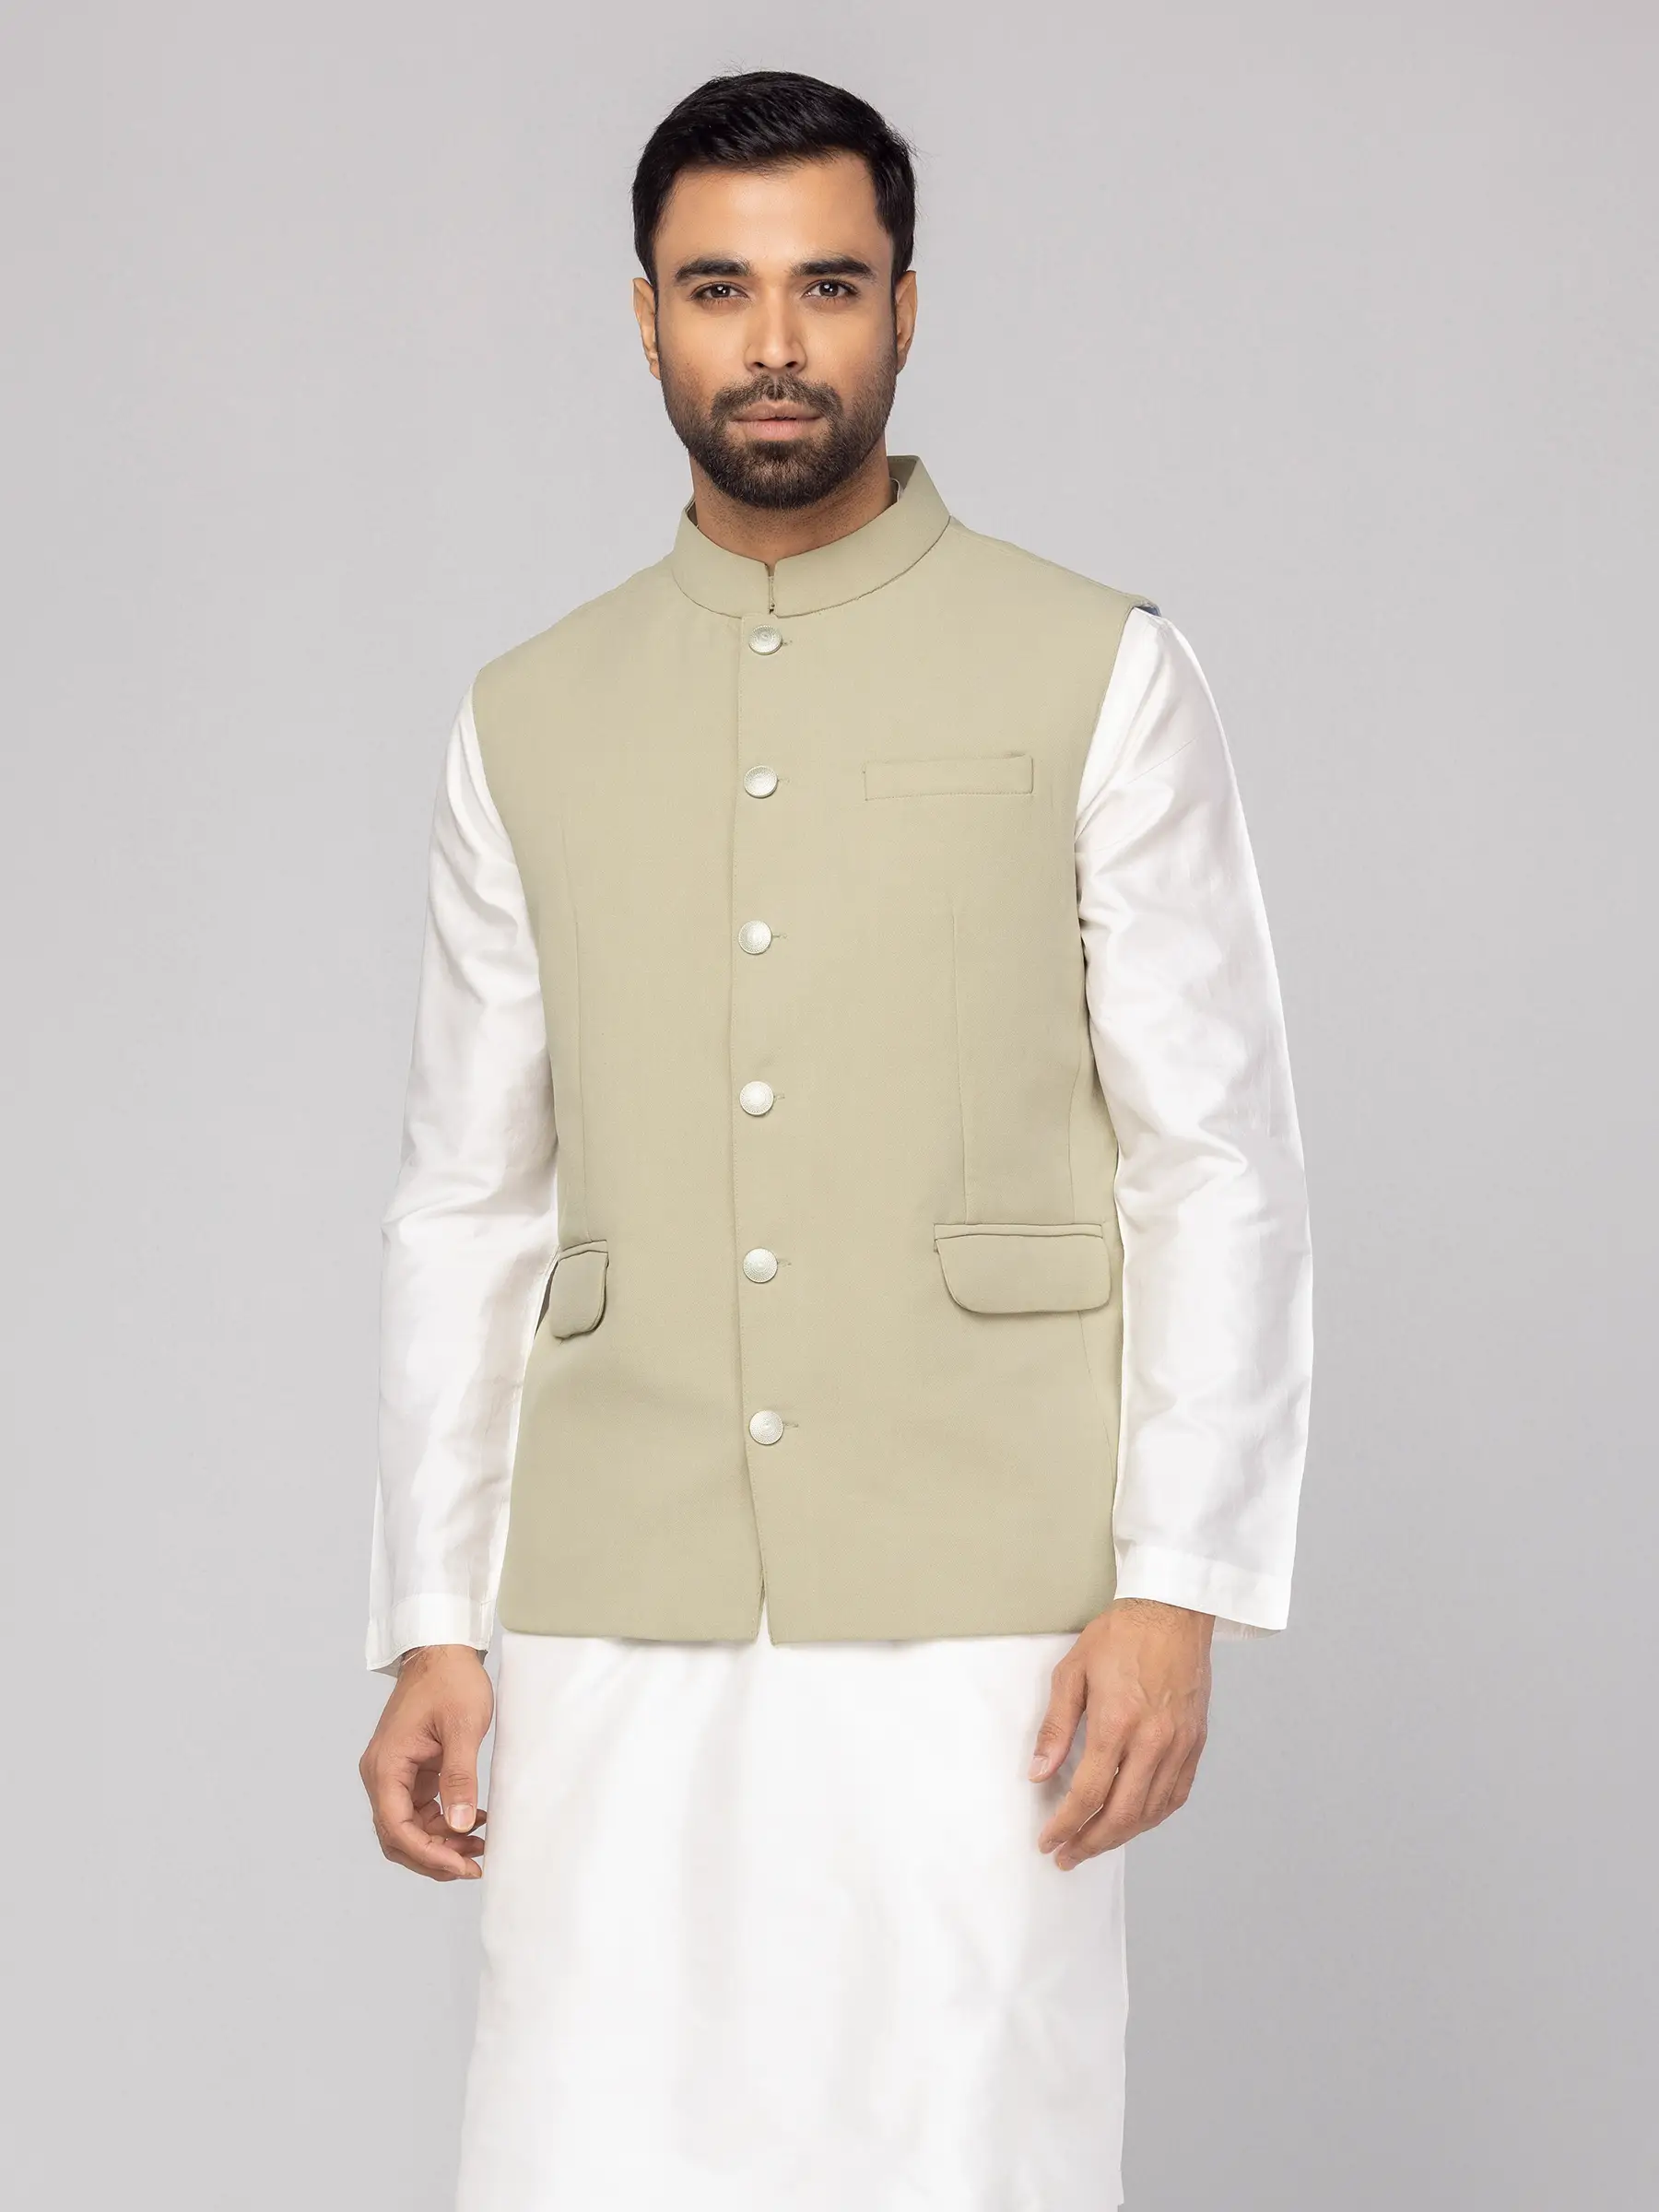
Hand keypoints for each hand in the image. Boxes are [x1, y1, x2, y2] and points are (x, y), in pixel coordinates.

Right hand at [359, 1644, 492, 1880]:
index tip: (462, 1867)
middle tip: (473, 1866)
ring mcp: (394, 1773)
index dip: (429, 1855)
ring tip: (479, 1847)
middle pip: (397, 1836)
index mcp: (385, 1766)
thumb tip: (461, 1826)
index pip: (397, 1828)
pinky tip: (472, 1822)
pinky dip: (443, 1822)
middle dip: (433, 1857)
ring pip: (409, 1827)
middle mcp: (381, 1774)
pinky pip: (419, 1810)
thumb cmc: (450, 1680)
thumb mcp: (463, 1728)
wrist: (442, 1649)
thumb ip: (459, 1779)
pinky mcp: (409, 1770)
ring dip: (441, 1843)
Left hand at [1030, 1599, 1213, 1869]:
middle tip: (1067, 1856)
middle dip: (1090, 1843)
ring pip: (1151, 1812)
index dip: (1065, 1825)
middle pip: (1122, 1814)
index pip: (1088, 1793)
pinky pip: (1176, 1795)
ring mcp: (1179, 1744)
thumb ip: (1055, 1727)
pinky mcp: (1195, 1742)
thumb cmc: (1121, 1635)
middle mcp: (1153, 1740)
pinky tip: (1135, 1821)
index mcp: (1118, 1721)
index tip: (1048, 1840)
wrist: (1171, 1612)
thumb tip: (1039, 1772)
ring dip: (1120, 1836)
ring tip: (1094, 1843)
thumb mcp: (1072, 1672)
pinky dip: (1153, 1817)